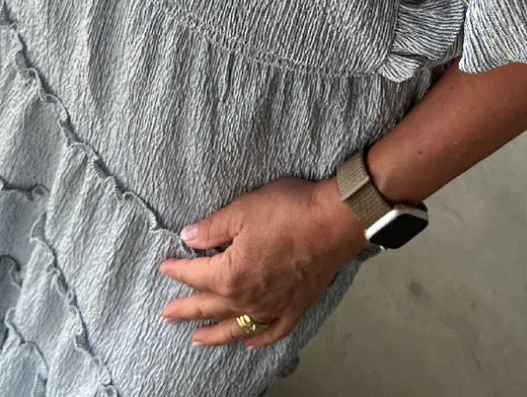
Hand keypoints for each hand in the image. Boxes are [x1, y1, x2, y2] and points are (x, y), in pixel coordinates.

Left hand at [158, 176, 371, 348]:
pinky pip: (271, 332)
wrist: (335, 221)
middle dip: (186, 310)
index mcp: (231, 274)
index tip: (164, 267)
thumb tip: (188, 237)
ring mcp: (272, 307)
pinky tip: (248, 342)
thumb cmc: (290, 212)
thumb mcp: (243, 210)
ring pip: (236, 327)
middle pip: (209, 307)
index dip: (177, 269)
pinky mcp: (295, 308)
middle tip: (168, 315)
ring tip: (197, 340)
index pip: (195, 275)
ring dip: (213, 334)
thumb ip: (213, 227)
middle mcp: (248, 299)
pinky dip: (257, 339)